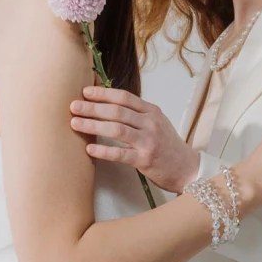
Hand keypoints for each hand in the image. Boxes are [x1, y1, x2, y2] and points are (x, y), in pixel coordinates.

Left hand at [68, 87, 199, 192]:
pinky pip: (120, 154)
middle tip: (73, 106)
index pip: (124, 97)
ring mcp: (148, 141)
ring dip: (93, 125)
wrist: (187, 169)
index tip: (85, 92)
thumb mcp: (157, 123)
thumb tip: (108, 105)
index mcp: (152, 111)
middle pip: (117, 111)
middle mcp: (150, 123)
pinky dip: (103, 150)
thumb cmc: (168, 146)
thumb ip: (137, 114)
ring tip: (75, 123)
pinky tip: (89, 148)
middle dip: (92, 108)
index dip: (103, 93)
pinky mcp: (145, 160)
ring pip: (116, 129)